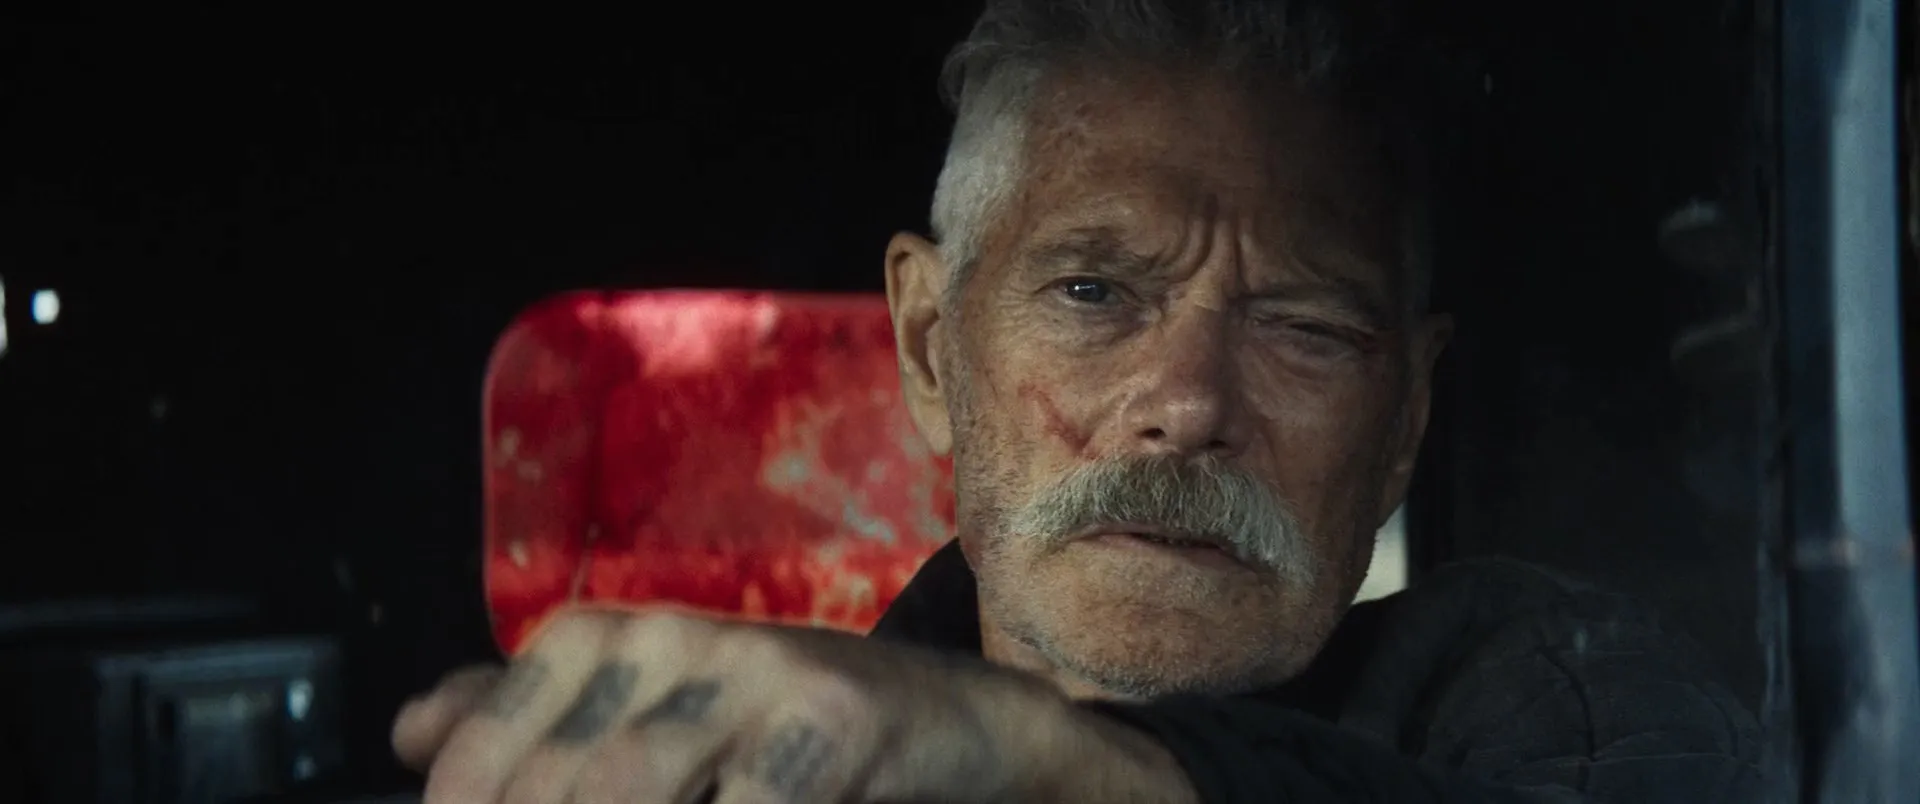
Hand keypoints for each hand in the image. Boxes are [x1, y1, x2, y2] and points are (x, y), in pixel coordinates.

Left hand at [391, 607, 1171, 803]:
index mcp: (599, 640)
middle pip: (559, 793)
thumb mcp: (652, 715)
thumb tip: (412, 734)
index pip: (474, 766)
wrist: (955, 724)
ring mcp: (752, 675)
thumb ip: (530, 719)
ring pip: (629, 795)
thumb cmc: (782, 735)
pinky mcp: (829, 721)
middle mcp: (666, 641)